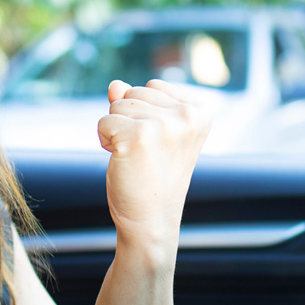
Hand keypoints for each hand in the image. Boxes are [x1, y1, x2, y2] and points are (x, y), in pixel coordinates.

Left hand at [96, 80, 211, 260]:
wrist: (151, 220)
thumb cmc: (152, 176)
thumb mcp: (152, 132)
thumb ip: (136, 103)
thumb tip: (115, 85)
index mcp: (200, 111)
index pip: (153, 85)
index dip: (144, 113)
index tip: (157, 143)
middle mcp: (187, 115)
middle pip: (133, 92)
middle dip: (128, 120)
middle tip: (144, 153)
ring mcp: (164, 125)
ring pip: (116, 105)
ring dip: (116, 131)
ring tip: (135, 158)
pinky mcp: (138, 136)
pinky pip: (104, 122)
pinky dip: (104, 141)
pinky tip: (123, 161)